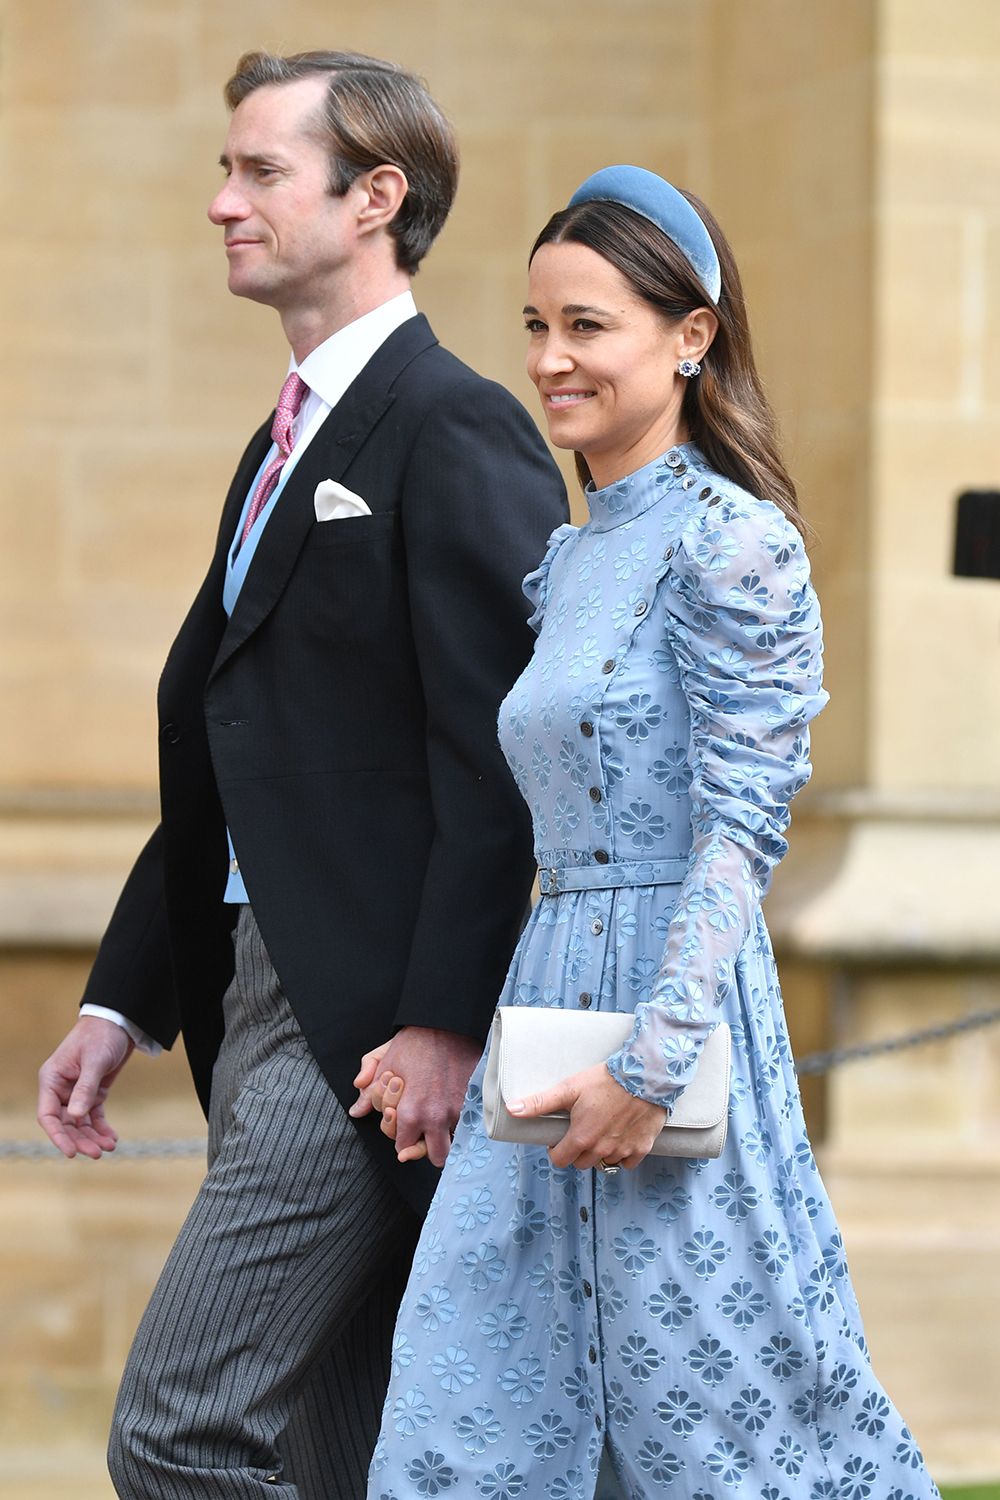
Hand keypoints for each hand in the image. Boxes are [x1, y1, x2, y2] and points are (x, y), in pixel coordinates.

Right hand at [37, 1017, 134, 1159]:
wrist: (120, 1021)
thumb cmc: (101, 1035)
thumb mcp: (94, 1061)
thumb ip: (85, 1088)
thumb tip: (74, 1117)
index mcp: (52, 1079)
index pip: (47, 1115)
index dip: (58, 1136)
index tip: (71, 1152)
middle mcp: (61, 1088)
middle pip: (65, 1123)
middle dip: (80, 1140)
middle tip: (97, 1153)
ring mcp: (77, 1092)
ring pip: (80, 1122)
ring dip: (92, 1137)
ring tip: (109, 1147)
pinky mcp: (94, 1092)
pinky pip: (94, 1115)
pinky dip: (101, 1128)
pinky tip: (112, 1138)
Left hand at [353, 1026, 481, 1167]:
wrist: (446, 1023)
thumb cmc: (415, 1042)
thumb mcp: (384, 1063)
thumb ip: (368, 1092)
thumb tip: (357, 1110)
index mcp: (411, 1113)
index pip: (404, 1148)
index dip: (401, 1139)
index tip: (403, 1128)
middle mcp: (436, 1118)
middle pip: (434, 1156)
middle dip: (426, 1149)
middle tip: (421, 1136)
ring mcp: (458, 1111)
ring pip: (454, 1146)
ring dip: (445, 1140)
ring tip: (438, 1127)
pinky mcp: (474, 1102)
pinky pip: (470, 1127)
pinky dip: (461, 1126)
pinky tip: (452, 1113)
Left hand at [507, 1062, 666, 1170]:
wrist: (644, 1075)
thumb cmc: (605, 1080)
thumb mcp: (569, 1088)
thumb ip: (540, 1103)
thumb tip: (512, 1109)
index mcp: (581, 1138)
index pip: (560, 1161)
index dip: (557, 1150)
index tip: (562, 1138)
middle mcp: (602, 1150)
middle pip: (582, 1163)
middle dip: (578, 1151)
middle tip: (583, 1130)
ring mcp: (622, 1151)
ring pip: (604, 1164)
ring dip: (600, 1153)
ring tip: (602, 1131)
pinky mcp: (642, 1148)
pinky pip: (627, 1162)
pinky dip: (622, 1154)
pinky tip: (621, 1136)